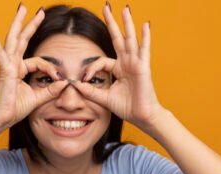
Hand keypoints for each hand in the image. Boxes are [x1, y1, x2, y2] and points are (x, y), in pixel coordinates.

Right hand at [0, 5, 66, 128]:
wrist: (0, 119)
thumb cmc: (13, 110)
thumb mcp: (37, 99)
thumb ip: (51, 90)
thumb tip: (65, 83)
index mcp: (19, 70)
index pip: (38, 62)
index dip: (51, 69)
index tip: (59, 78)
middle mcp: (12, 64)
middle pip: (22, 39)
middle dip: (31, 24)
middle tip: (40, 10)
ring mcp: (7, 65)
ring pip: (13, 39)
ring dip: (18, 22)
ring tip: (22, 8)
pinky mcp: (4, 70)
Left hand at [72, 4, 166, 128]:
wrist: (141, 116)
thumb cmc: (127, 107)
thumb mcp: (104, 98)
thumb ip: (90, 91)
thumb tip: (75, 84)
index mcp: (118, 69)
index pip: (101, 61)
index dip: (90, 69)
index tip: (83, 80)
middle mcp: (127, 63)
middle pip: (117, 39)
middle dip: (112, 23)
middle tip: (106, 6)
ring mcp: (136, 63)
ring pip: (129, 39)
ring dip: (127, 23)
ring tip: (124, 8)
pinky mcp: (143, 67)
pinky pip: (144, 49)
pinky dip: (145, 37)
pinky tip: (145, 24)